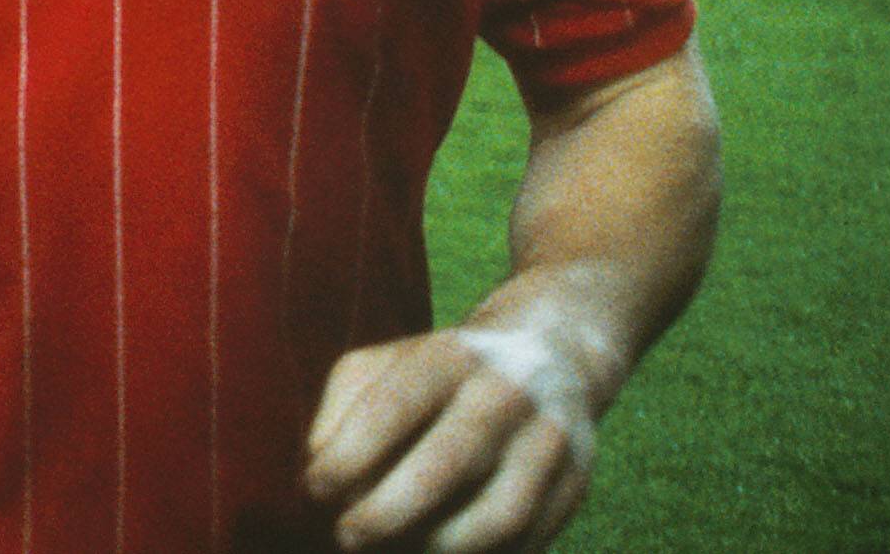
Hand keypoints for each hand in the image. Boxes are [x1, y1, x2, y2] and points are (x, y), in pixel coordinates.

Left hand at [305, 322, 604, 551]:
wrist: (552, 355)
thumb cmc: (441, 371)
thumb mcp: (385, 364)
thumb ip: (342, 410)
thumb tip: (316, 474)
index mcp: (450, 357)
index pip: (393, 407)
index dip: (348, 456)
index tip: (313, 490)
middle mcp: (506, 396)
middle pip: (447, 465)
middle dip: (387, 513)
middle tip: (345, 538)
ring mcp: (550, 444)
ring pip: (498, 516)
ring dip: (438, 548)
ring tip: (396, 552)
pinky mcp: (576, 488)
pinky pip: (529, 541)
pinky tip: (440, 553)